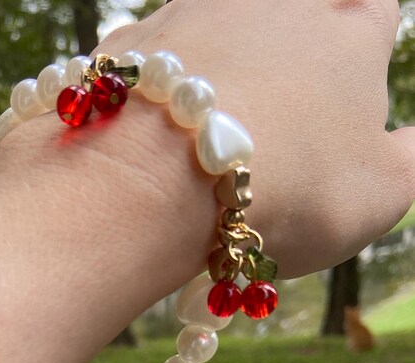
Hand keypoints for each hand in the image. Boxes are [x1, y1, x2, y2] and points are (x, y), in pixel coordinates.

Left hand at [0, 0, 414, 284]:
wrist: (159, 181)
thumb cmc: (285, 190)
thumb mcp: (381, 194)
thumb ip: (408, 161)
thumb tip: (408, 144)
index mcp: (347, 33)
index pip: (373, 13)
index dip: (364, 44)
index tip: (347, 87)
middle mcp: (271, 5)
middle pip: (293, 11)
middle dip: (290, 52)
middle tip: (276, 120)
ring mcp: (194, 14)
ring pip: (216, 22)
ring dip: (218, 65)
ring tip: (212, 127)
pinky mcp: (126, 48)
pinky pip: (145, 59)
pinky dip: (149, 93)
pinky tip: (148, 133)